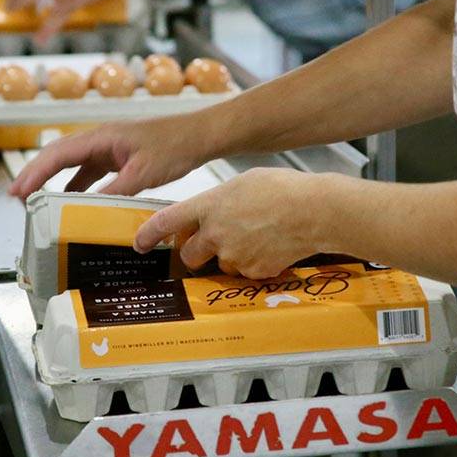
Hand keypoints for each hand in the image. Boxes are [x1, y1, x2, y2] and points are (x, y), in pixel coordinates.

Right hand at [9, 116, 211, 199]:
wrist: (198, 136)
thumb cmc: (175, 146)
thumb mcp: (144, 173)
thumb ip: (116, 191)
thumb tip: (90, 210)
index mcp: (101, 137)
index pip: (58, 154)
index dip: (35, 172)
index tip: (18, 190)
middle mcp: (99, 140)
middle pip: (57, 156)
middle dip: (34, 176)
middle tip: (16, 197)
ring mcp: (108, 148)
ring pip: (71, 164)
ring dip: (52, 181)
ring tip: (35, 201)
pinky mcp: (117, 157)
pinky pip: (89, 172)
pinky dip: (75, 186)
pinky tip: (71, 202)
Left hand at [134, 168, 326, 277]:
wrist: (315, 212)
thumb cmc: (284, 190)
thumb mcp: (242, 183)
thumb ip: (219, 200)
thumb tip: (212, 211)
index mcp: (209, 205)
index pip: (166, 222)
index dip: (149, 235)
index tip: (140, 243)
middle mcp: (215, 233)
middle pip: (188, 254)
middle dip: (194, 252)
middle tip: (211, 243)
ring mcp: (233, 256)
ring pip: (219, 265)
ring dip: (228, 257)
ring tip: (255, 238)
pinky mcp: (253, 272)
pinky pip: (244, 273)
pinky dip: (252, 264)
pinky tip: (269, 246)